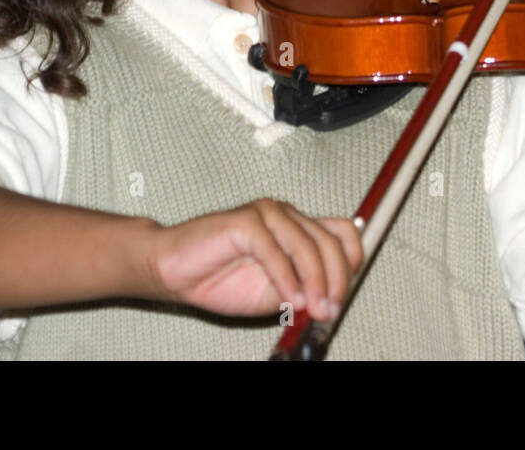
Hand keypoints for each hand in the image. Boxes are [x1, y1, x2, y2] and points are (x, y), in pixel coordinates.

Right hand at [147, 198, 363, 321]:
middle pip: (330, 241)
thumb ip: (303, 290)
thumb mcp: (274, 293)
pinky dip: (287, 278)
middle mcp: (286, 215)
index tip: (343, 296)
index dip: (351, 263)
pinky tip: (289, 300)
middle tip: (329, 311)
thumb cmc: (220, 279)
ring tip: (312, 309)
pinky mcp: (245, 221)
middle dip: (336, 280)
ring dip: (315, 282)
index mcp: (297, 228)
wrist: (173, 273)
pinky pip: (275, 250)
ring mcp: (266, 214)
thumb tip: (333, 303)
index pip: (343, 233)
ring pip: (307, 245)